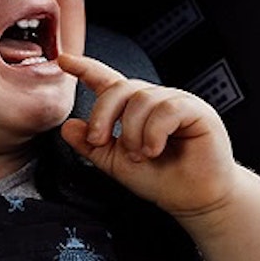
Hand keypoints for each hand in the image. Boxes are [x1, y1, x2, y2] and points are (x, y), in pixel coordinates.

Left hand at [57, 53, 240, 217]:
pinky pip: (166, 109)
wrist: (192, 200)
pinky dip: (154, 132)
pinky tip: (154, 150)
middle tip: (100, 141)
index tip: (64, 60)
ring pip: (142, 99)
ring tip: (139, 155)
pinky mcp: (196, 110)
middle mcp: (155, 100)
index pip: (109, 82)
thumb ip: (92, 146)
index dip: (86, 68)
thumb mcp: (116, 164)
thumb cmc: (162, 180)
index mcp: (135, 110)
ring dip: (133, 132)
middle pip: (120, 88)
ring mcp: (176, 102)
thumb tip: (68, 126)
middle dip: (103, 114)